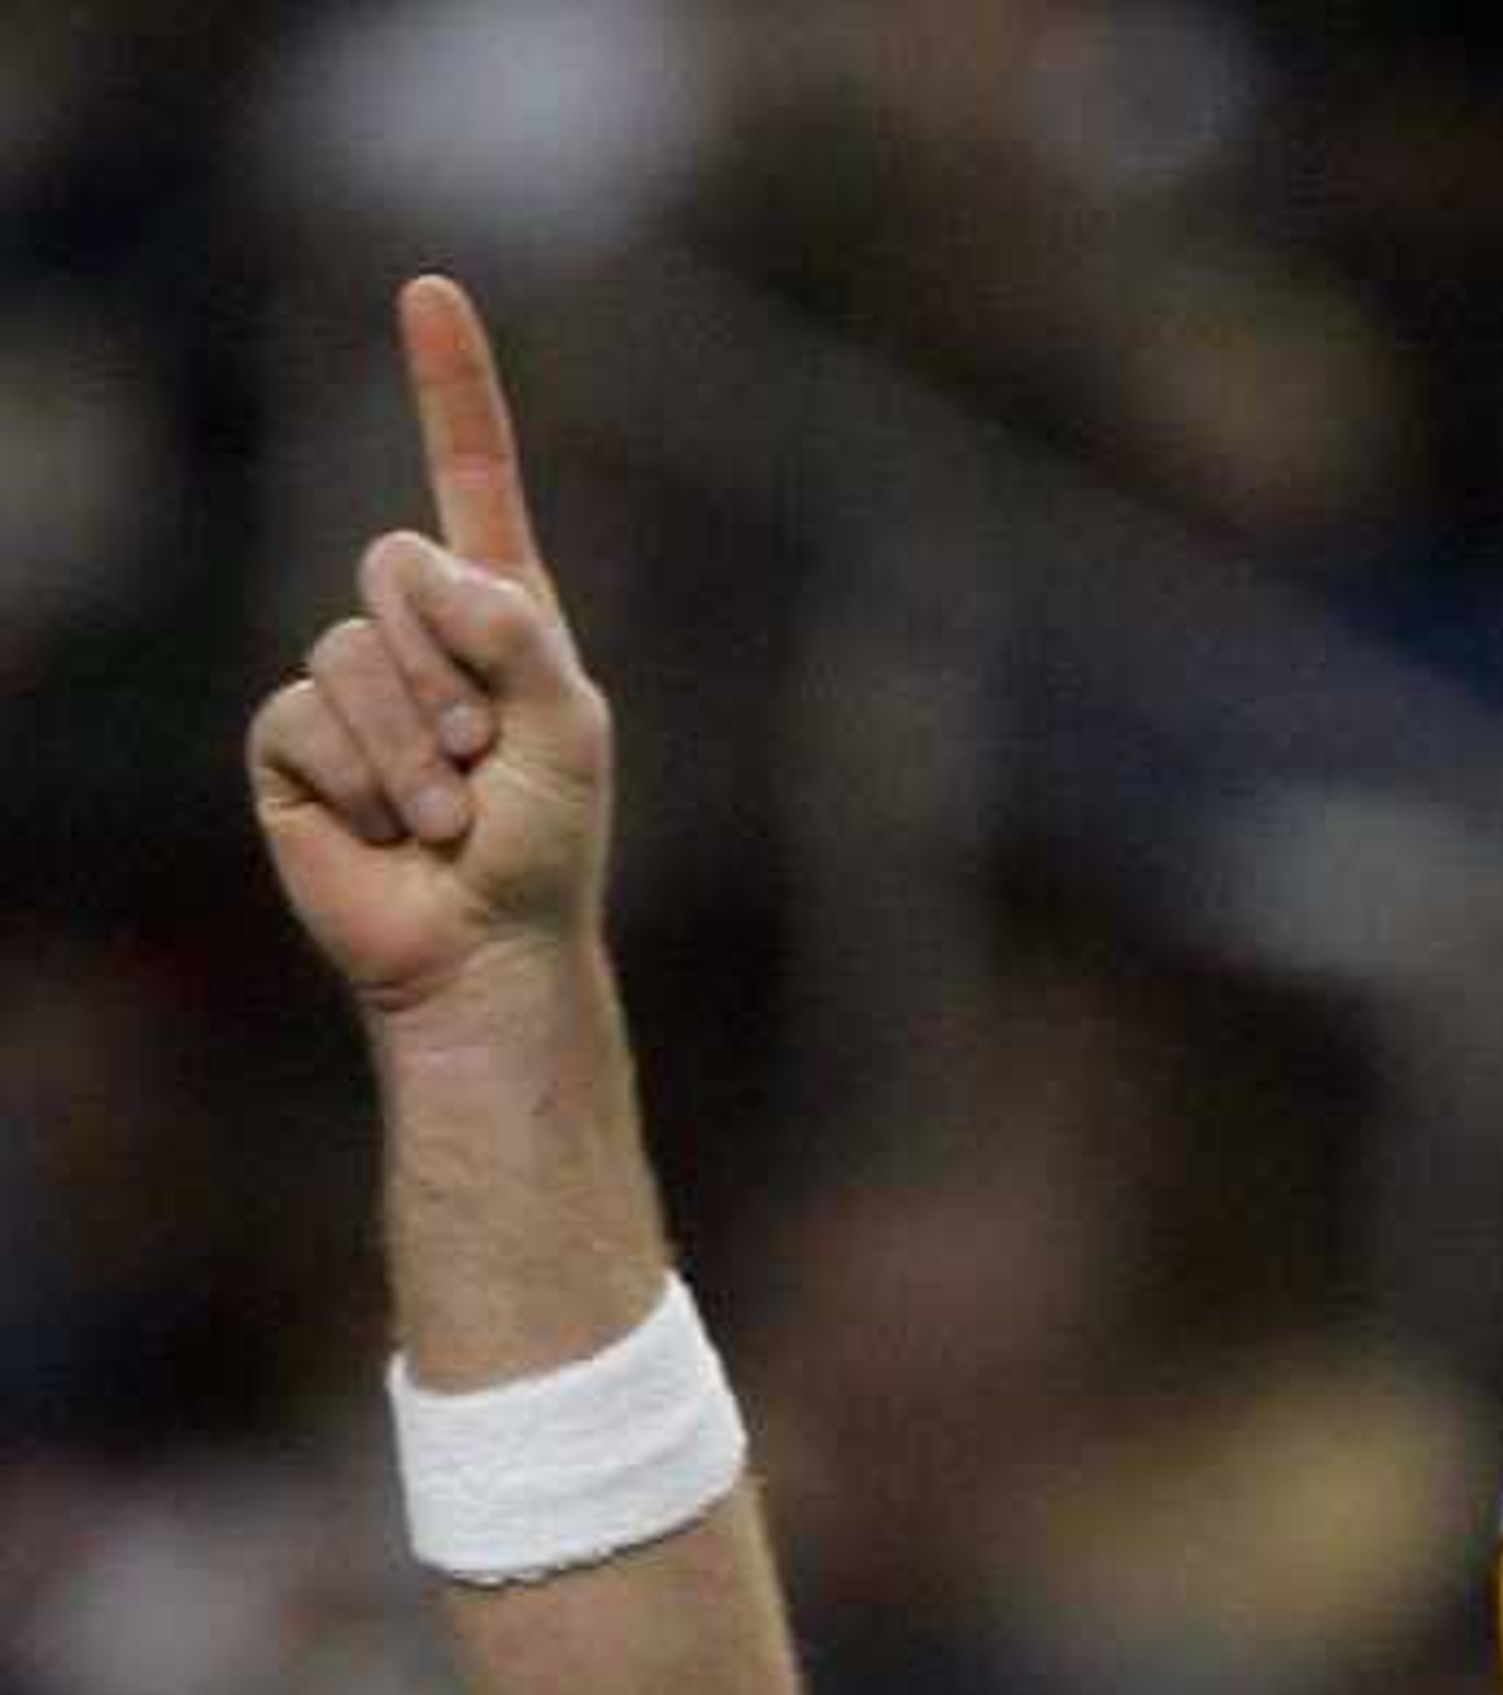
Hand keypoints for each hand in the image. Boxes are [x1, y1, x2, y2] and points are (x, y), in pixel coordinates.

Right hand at [248, 277, 610, 1019]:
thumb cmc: (546, 849)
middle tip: (482, 760)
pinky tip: (389, 831)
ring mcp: (348, 685)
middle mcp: (418, 635)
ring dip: (413, 746)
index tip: (428, 290)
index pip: (469, 477)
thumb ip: (517, 629)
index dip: (448, 386)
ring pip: (350, 649)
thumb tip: (428, 568)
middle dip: (447, 664)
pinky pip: (304, 716)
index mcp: (497, 613)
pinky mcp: (292, 745)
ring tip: (447, 817)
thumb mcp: (568, 727)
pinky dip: (362, 780)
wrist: (488, 953)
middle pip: (392, 559)